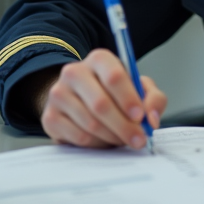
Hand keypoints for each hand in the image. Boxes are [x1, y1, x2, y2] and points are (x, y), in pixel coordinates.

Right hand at [38, 49, 166, 148]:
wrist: (79, 100)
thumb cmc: (113, 93)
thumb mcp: (139, 89)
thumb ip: (153, 99)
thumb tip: (151, 118)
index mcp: (99, 59)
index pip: (114, 76)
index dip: (129, 99)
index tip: (141, 117)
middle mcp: (75, 72)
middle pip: (101, 103)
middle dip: (124, 126)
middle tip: (138, 139)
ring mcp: (59, 94)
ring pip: (90, 123)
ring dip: (112, 136)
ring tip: (122, 138)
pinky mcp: (50, 117)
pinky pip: (78, 136)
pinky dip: (96, 143)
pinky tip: (103, 139)